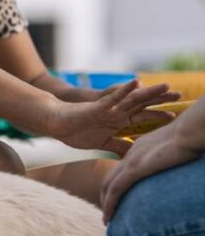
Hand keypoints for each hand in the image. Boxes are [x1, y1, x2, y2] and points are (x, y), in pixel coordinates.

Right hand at [49, 81, 179, 155]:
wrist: (55, 124)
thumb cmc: (75, 132)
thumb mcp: (101, 143)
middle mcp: (115, 112)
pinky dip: (123, 91)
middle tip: (179, 95)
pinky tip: (135, 83)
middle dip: (160, 100)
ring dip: (149, 92)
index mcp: (117, 121)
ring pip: (132, 98)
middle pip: (142, 104)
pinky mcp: (96, 106)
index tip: (173, 117)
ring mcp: (107, 108)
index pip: (141, 116)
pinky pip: (112, 98)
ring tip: (165, 86)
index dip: (157, 115)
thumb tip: (133, 153)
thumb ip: (117, 145)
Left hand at [100, 119, 201, 222]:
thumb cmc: (192, 137)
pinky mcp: (134, 169)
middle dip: (106, 197)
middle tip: (109, 214)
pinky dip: (109, 205)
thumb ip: (173, 157)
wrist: (191, 130)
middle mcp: (132, 153)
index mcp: (141, 147)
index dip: (118, 185)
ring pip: (108, 187)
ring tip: (107, 220)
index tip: (120, 199)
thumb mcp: (178, 147)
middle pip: (110, 178)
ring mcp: (131, 161)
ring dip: (105, 204)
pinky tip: (108, 218)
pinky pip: (115, 191)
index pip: (123, 169)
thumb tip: (183, 164)